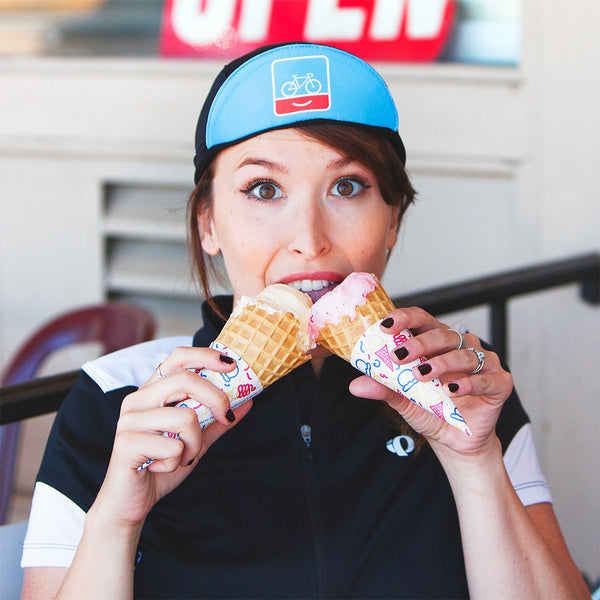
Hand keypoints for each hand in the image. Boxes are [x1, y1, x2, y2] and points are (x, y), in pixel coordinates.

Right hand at [89, 346, 252, 528]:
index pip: (178, 357)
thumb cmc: (161, 466)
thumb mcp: (196, 440)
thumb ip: (217, 420)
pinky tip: (162, 467)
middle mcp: (138, 399)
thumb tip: (247, 400)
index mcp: (153, 391)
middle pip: (186, 380)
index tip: (231, 365)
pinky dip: (178, 461)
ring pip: (184, 417)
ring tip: (184, 456)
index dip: (206, 356)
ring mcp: (129, 419)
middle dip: (216, 398)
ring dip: (195, 443)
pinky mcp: (126, 442)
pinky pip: (172, 446)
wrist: (131, 503)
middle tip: (225, 417)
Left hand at [349, 307, 512, 456]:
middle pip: (443, 334)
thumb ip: (385, 388)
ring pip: (464, 354)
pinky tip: (453, 390)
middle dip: (420, 343)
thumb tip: (355, 384)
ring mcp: (484, 363)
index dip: (406, 318)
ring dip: (442, 363)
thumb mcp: (404, 399)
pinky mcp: (500, 383)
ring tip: (423, 375)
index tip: (386, 326)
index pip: (422, 320)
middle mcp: (462, 346)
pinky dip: (468, 383)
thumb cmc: (432, 411)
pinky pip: (485, 378)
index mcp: (437, 343)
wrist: (456, 442)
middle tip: (401, 356)